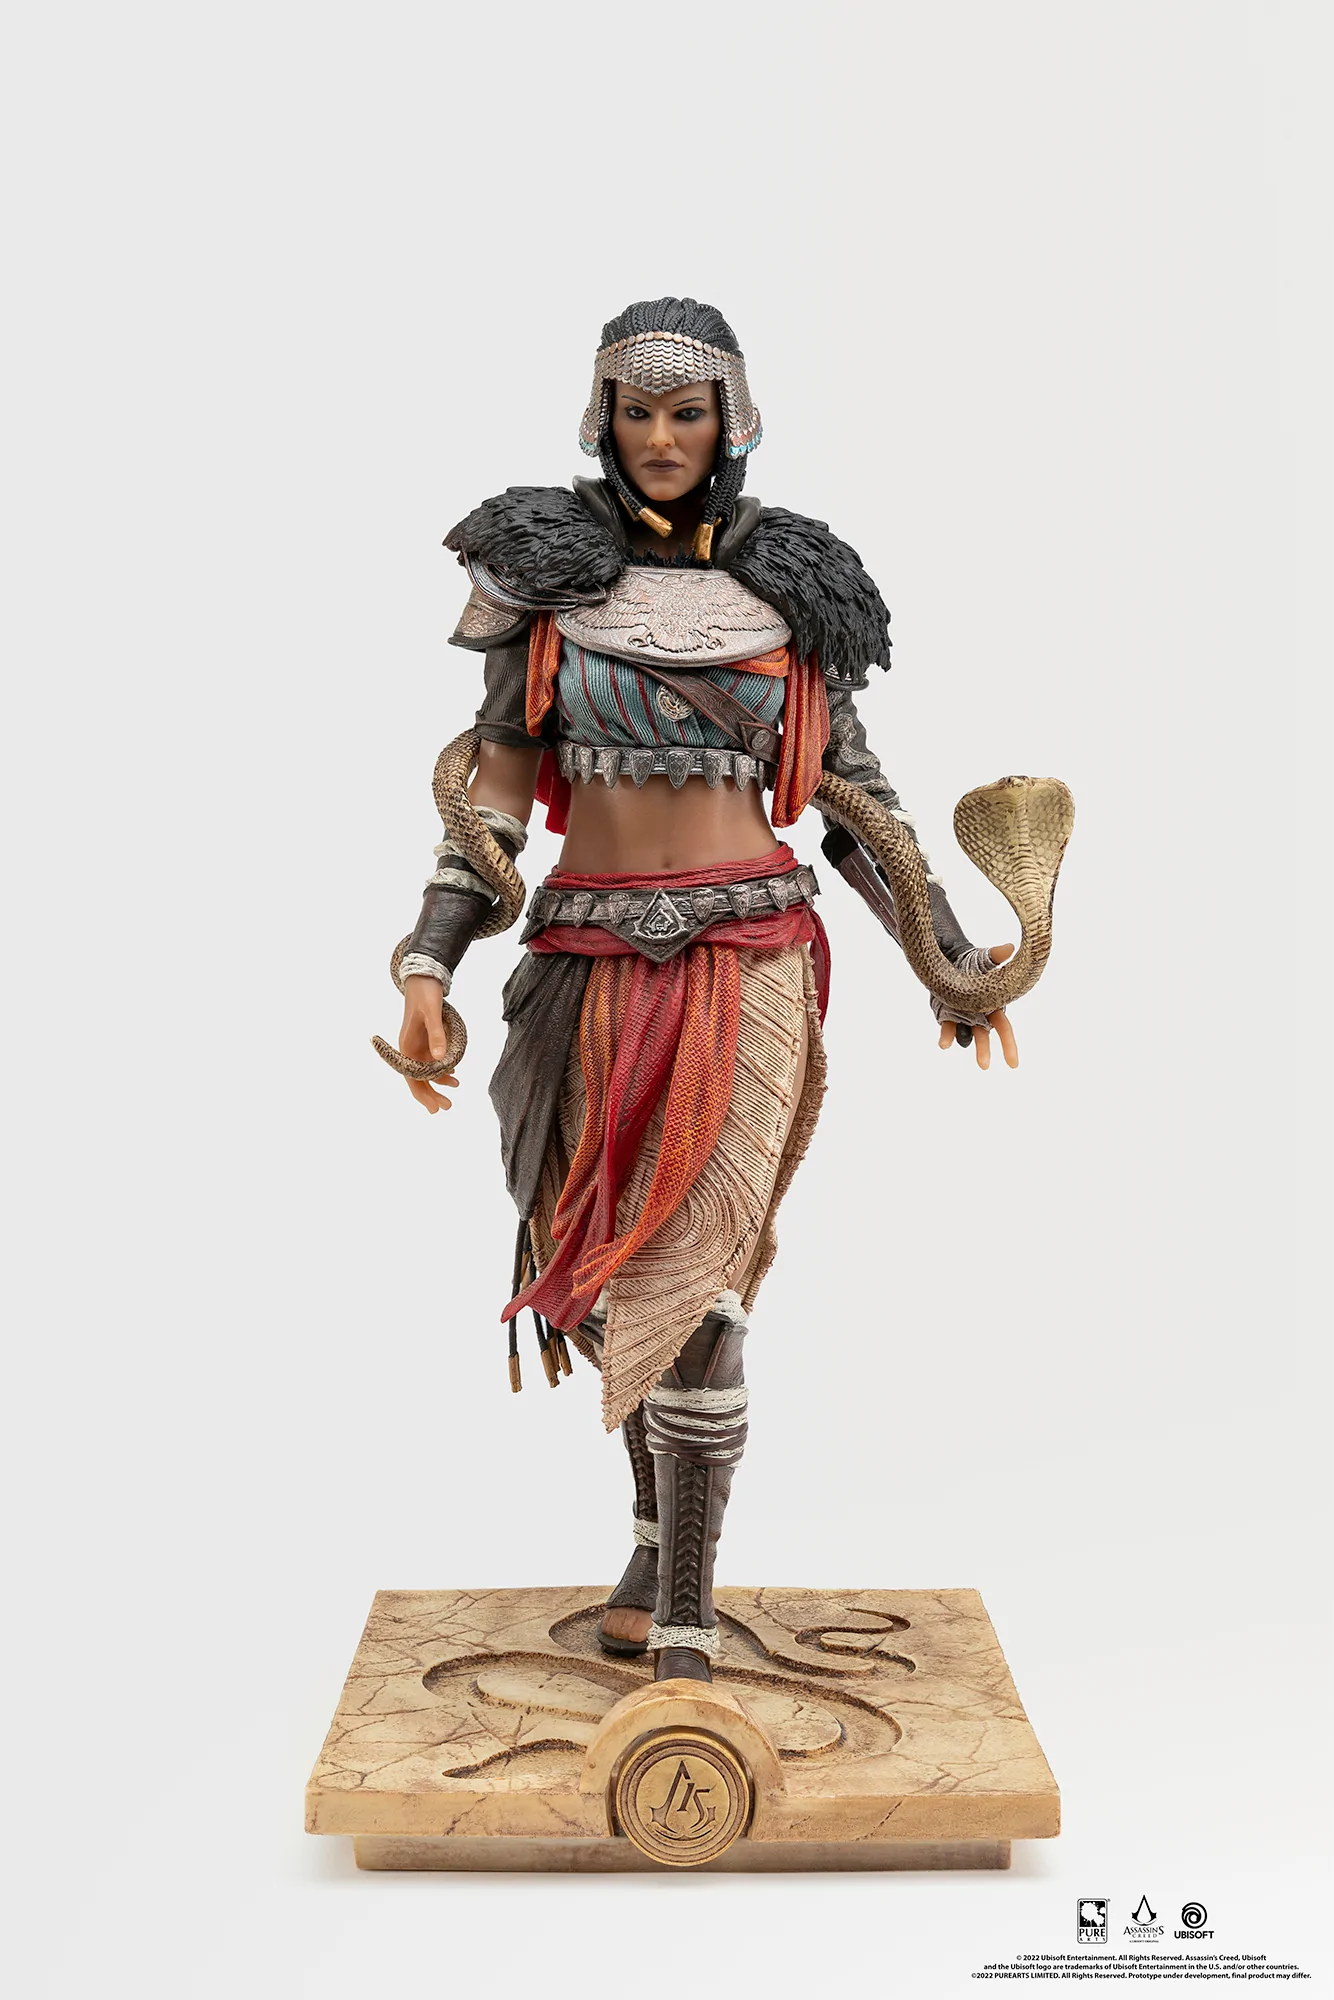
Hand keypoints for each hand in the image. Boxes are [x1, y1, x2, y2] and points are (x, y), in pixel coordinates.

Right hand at [399, 975, 458, 1112]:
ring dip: (438, 1084)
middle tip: (447, 1107)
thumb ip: (437, 1035)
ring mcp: (418, 1045)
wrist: (422, 977)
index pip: (413, 1078)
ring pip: (425, 1072)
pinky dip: (442, 1071)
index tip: (435, 1108)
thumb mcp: (432, 1012)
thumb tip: (441, 1059)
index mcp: (407, 1046)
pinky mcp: (426, 1040)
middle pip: (418, 1079)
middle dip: (431, 1095)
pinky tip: (453, 1076)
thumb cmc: (425, 994)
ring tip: (453, 1094)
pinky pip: (432, 1062)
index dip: (424, 1094)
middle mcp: (410, 1049)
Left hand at [937, 944, 1018, 1069]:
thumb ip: (997, 955)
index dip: (1009, 1045)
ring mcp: (963, 1018)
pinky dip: (946, 1038)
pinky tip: (943, 1045)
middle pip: (985, 1036)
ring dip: (967, 1045)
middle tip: (984, 1066)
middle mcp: (979, 1015)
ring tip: (963, 1054)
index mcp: (993, 1006)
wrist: (951, 961)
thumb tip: (1010, 947)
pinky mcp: (947, 1017)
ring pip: (967, 1037)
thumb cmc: (973, 962)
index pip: (1004, 1028)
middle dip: (985, 1051)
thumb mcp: (986, 959)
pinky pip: (948, 1030)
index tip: (1013, 1064)